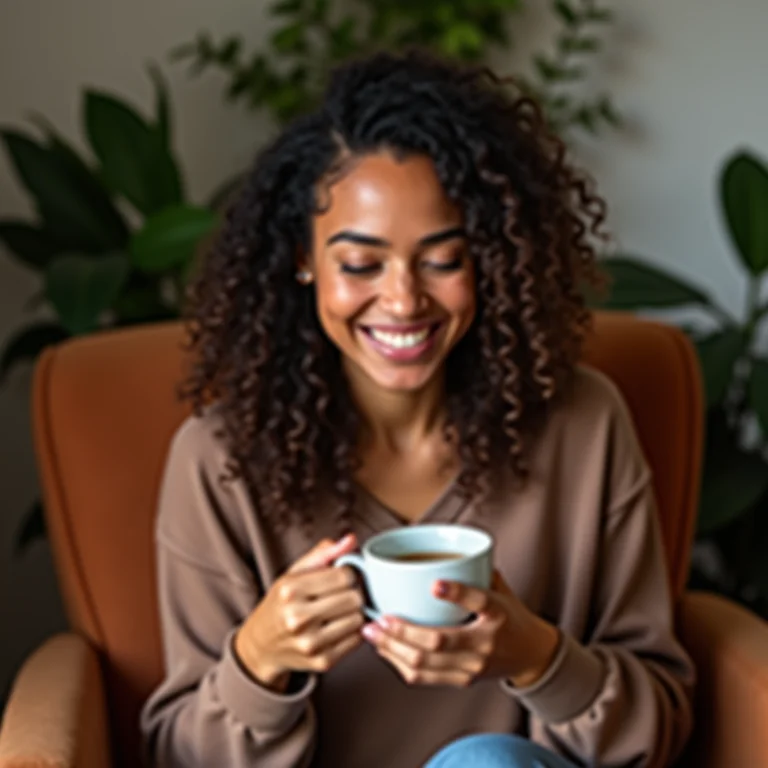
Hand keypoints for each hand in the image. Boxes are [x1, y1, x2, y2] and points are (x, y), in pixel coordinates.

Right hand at [235, 534, 364, 691]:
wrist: (261, 645)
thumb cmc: (281, 603)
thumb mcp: (293, 573)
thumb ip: (323, 554)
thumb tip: (351, 539)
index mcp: (291, 590)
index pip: (345, 575)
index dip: (349, 573)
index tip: (342, 576)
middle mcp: (298, 618)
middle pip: (354, 598)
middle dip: (354, 592)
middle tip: (343, 593)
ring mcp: (310, 643)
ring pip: (358, 619)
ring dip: (354, 612)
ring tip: (340, 610)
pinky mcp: (322, 662)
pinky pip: (356, 640)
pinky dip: (352, 631)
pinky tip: (338, 626)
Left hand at [362, 571, 559, 688]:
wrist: (531, 654)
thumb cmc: (509, 614)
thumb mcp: (500, 588)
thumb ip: (475, 570)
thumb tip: (442, 544)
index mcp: (498, 612)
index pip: (479, 600)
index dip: (457, 592)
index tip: (434, 584)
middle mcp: (486, 641)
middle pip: (440, 640)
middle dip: (403, 630)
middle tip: (381, 616)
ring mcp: (473, 665)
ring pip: (426, 662)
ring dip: (394, 648)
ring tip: (372, 633)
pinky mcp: (462, 680)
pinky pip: (425, 676)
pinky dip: (399, 663)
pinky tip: (385, 649)